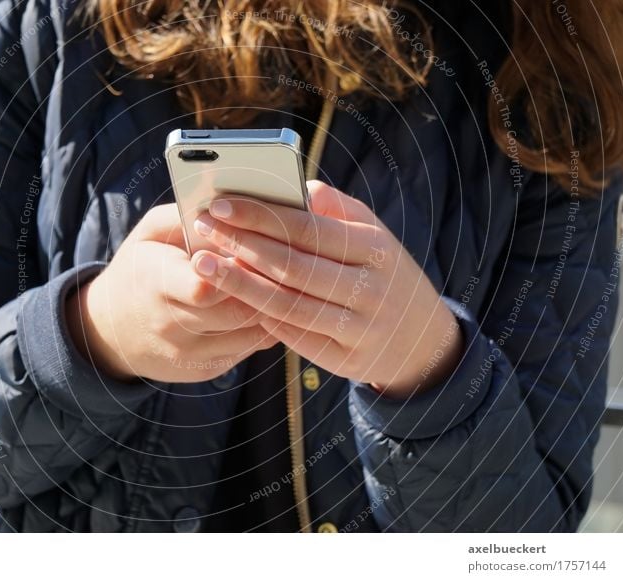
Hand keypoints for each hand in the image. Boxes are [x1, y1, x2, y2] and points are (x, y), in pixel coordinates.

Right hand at [66, 204, 277, 382]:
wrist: (111, 331)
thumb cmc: (139, 269)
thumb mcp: (149, 233)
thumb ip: (188, 215)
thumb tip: (235, 204)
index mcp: (154, 284)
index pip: (203, 287)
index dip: (235, 269)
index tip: (252, 248)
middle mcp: (171, 325)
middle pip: (237, 310)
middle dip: (266, 285)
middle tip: (287, 261)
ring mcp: (191, 353)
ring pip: (252, 332)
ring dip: (275, 305)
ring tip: (285, 280)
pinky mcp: (207, 369)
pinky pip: (251, 347)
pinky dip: (266, 324)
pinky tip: (271, 304)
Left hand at [188, 181, 463, 398]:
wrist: (421, 340)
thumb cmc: (382, 273)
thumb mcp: (373, 235)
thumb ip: (335, 209)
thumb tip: (293, 187)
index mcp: (375, 248)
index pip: (308, 227)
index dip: (260, 216)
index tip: (220, 204)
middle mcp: (370, 288)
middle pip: (293, 266)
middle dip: (240, 245)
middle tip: (200, 229)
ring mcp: (360, 328)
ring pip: (288, 305)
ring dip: (240, 284)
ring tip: (204, 266)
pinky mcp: (347, 360)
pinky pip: (295, 337)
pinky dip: (261, 317)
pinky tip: (232, 300)